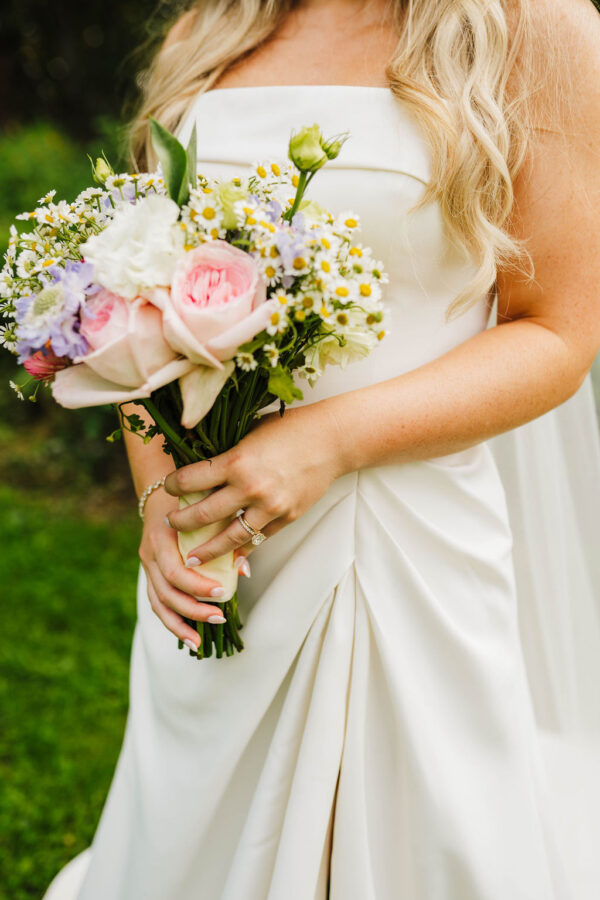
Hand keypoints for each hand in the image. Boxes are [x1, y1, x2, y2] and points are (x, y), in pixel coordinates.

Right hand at [138, 489, 242, 650]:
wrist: (162, 493)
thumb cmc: (191, 501)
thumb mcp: (206, 512)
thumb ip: (223, 538)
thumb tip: (243, 572)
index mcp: (162, 537)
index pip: (175, 571)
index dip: (196, 586)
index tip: (221, 593)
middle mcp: (149, 553)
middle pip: (166, 592)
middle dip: (192, 610)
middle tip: (219, 618)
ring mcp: (146, 565)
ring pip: (157, 603)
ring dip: (179, 624)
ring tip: (199, 644)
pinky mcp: (150, 574)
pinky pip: (157, 603)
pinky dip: (172, 621)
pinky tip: (189, 637)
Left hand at [163, 402, 344, 563]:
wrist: (332, 440)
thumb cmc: (290, 428)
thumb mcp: (251, 431)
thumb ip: (227, 450)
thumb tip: (197, 458)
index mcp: (236, 461)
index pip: (190, 480)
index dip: (172, 485)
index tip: (167, 487)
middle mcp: (249, 487)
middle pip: (202, 515)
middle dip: (181, 522)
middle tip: (171, 523)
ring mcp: (269, 507)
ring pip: (228, 538)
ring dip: (206, 549)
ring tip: (192, 556)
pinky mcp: (286, 518)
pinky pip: (257, 540)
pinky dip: (241, 550)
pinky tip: (229, 557)